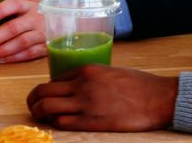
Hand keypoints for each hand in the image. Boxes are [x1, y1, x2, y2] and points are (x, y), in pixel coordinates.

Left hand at [0, 0, 45, 62]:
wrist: (70, 22)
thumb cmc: (43, 13)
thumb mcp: (31, 6)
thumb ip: (13, 12)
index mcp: (30, 5)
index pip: (13, 4)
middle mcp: (36, 18)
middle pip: (13, 28)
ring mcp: (43, 33)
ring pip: (20, 43)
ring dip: (1, 51)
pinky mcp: (47, 46)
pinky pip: (28, 53)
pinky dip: (13, 58)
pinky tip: (0, 60)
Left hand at [27, 65, 177, 130]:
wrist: (158, 99)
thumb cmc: (140, 85)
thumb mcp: (111, 72)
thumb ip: (92, 77)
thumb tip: (78, 86)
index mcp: (87, 69)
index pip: (55, 78)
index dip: (48, 88)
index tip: (49, 94)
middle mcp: (82, 85)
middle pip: (43, 91)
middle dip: (33, 99)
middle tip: (33, 105)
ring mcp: (85, 104)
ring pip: (46, 107)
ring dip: (38, 112)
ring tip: (39, 116)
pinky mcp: (91, 122)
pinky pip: (61, 122)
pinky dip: (54, 123)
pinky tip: (57, 123)